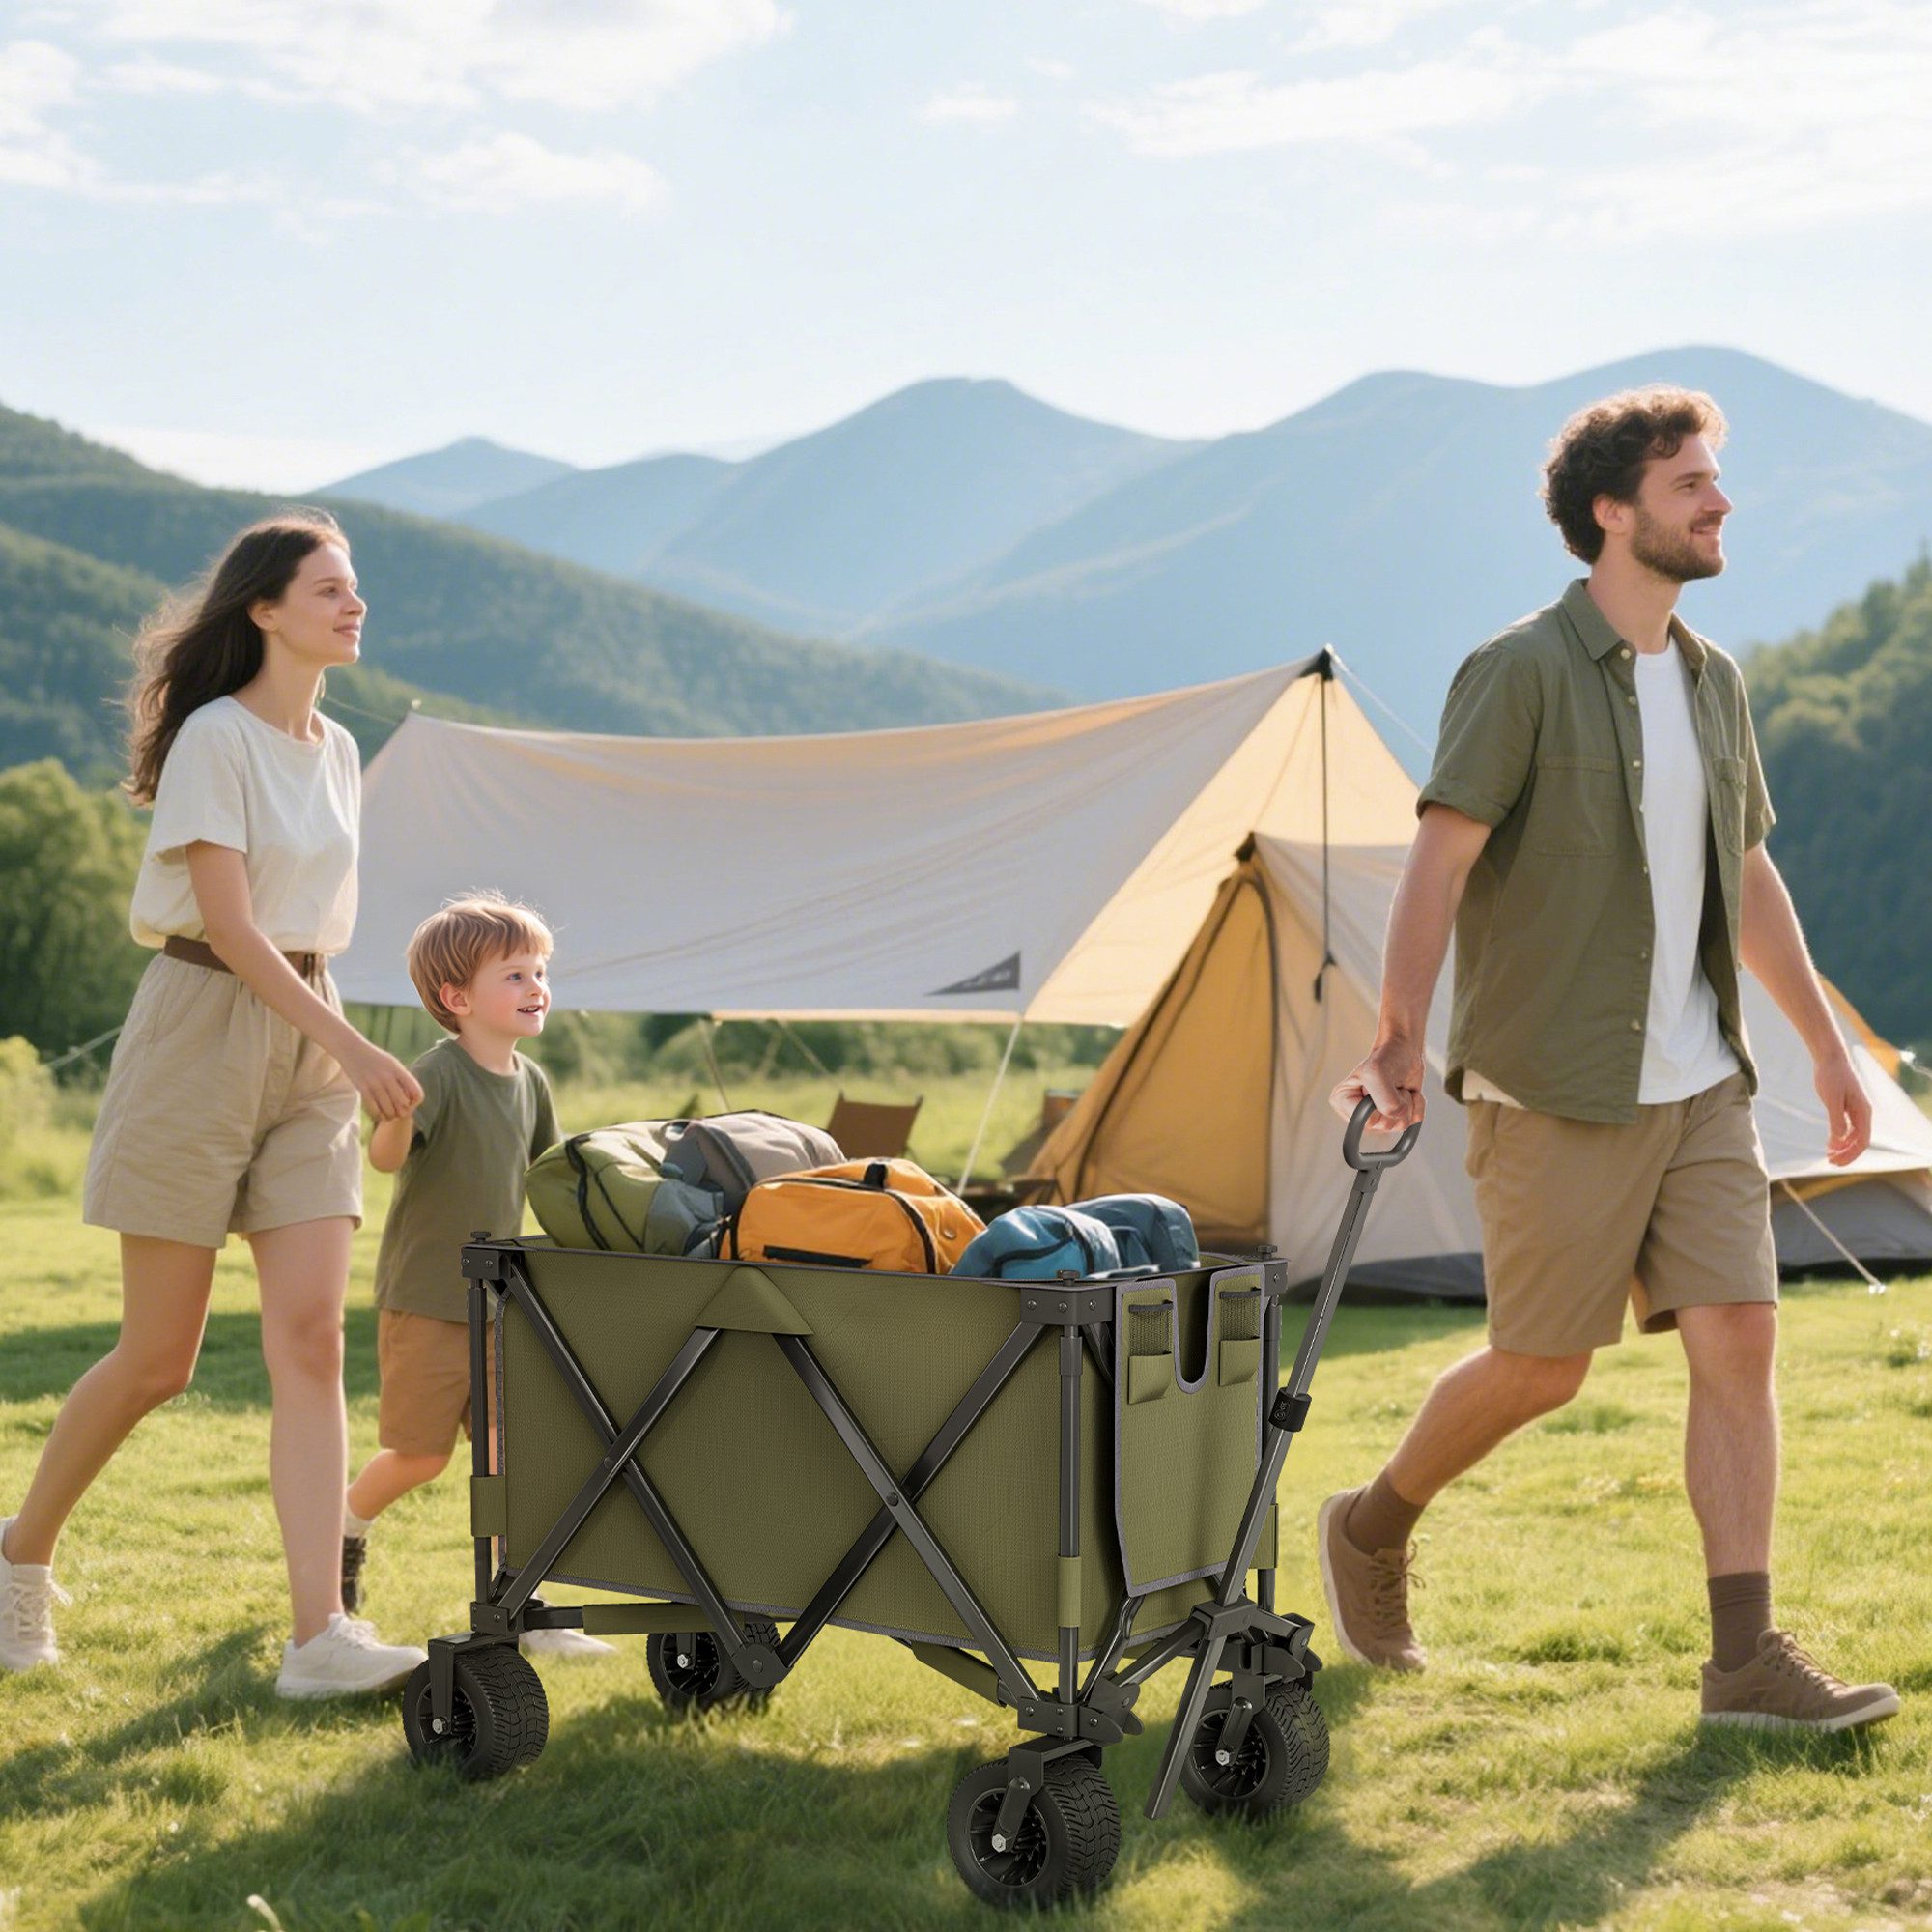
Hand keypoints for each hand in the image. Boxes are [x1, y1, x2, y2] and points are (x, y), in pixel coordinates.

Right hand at [340, 1038, 423, 1122]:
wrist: (352, 1050)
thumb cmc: (375, 1058)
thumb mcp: (393, 1063)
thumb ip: (402, 1078)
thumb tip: (411, 1097)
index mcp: (399, 1070)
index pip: (416, 1091)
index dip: (416, 1102)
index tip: (411, 1104)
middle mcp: (389, 1077)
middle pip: (403, 1103)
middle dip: (402, 1112)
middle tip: (399, 1113)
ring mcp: (375, 1083)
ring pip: (388, 1108)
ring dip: (390, 1115)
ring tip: (389, 1116)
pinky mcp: (362, 1088)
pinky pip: (373, 1108)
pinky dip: (377, 1115)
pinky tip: (378, 1115)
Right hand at [1331, 1039, 1425, 1130]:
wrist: (1404, 1051)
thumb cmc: (1386, 1057)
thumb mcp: (1377, 1074)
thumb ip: (1384, 1100)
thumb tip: (1397, 1115)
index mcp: (1342, 1102)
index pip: (1365, 1122)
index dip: (1378, 1107)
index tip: (1376, 1086)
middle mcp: (1358, 1114)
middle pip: (1384, 1125)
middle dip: (1395, 1102)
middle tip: (1390, 1084)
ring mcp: (1378, 1118)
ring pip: (1401, 1124)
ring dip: (1407, 1102)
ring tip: (1397, 1086)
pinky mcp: (1397, 1117)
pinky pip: (1415, 1121)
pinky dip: (1417, 1104)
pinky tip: (1408, 1091)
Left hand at [1814, 1046, 1870, 1166]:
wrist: (1830, 1058)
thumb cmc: (1831, 1076)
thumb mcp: (1832, 1099)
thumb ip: (1837, 1120)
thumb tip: (1840, 1141)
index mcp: (1864, 1112)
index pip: (1862, 1141)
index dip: (1850, 1154)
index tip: (1835, 1162)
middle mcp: (1864, 1112)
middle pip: (1860, 1140)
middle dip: (1847, 1153)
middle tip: (1830, 1162)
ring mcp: (1856, 1109)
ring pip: (1854, 1135)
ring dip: (1844, 1147)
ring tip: (1829, 1155)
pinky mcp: (1848, 1106)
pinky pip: (1849, 1127)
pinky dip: (1841, 1136)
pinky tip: (1830, 1142)